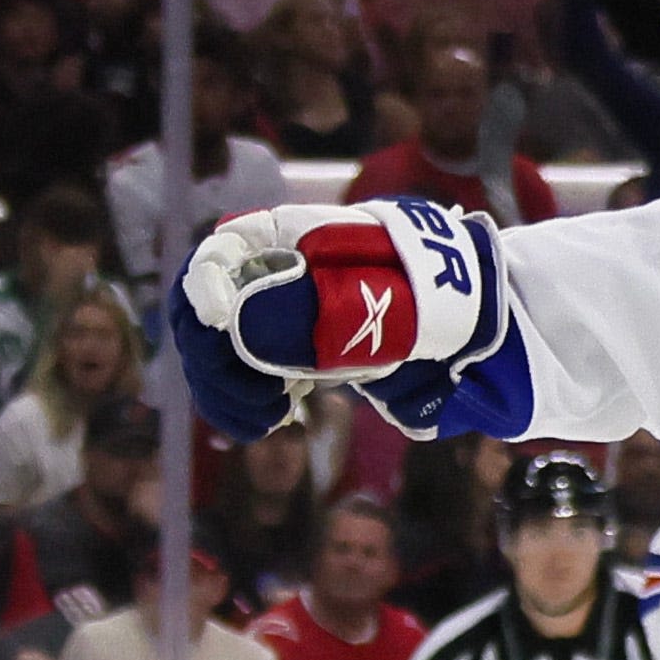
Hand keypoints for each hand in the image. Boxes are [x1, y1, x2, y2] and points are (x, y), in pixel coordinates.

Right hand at [179, 192, 508, 437]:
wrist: (458, 319)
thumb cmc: (425, 290)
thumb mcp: (382, 292)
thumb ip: (319, 303)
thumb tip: (246, 324)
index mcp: (284, 238)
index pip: (217, 252)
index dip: (204, 285)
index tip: (222, 320)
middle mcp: (263, 274)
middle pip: (201, 312)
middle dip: (214, 357)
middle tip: (259, 394)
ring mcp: (265, 315)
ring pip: (211, 352)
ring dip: (225, 389)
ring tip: (271, 416)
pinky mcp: (276, 354)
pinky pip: (234, 379)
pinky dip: (239, 405)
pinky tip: (269, 421)